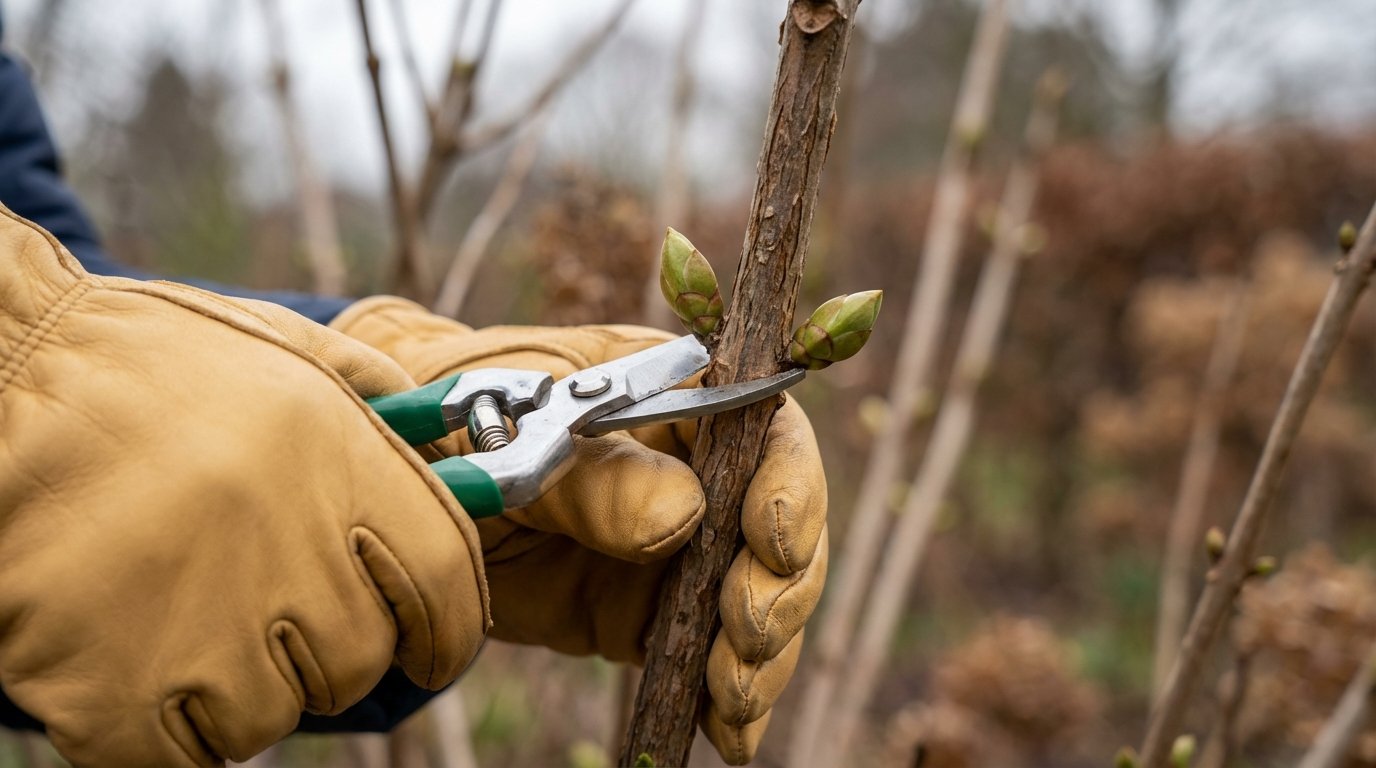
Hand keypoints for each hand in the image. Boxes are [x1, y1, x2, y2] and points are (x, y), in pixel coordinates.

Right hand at [0, 208, 487, 765]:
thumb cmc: (137, 361)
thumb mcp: (277, 346)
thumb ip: (370, 391)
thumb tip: (444, 434)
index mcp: (339, 463)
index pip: (445, 584)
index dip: (450, 630)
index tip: (433, 645)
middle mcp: (286, 548)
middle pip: (356, 662)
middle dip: (327, 649)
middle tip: (269, 608)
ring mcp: (198, 627)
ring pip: (269, 717)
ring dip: (240, 688)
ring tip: (186, 619)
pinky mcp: (106, 689)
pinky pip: (175, 758)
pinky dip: (160, 731)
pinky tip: (133, 663)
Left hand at [332, 296, 828, 763]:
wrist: (412, 477)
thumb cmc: (464, 421)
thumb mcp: (512, 434)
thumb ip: (592, 475)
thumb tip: (681, 517)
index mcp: (680, 394)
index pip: (768, 425)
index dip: (790, 481)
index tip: (770, 539)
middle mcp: (702, 469)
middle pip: (786, 522)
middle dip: (782, 585)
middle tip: (746, 632)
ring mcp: (685, 545)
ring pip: (761, 597)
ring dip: (764, 653)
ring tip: (733, 696)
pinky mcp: (652, 612)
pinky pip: (708, 654)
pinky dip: (728, 700)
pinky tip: (732, 737)